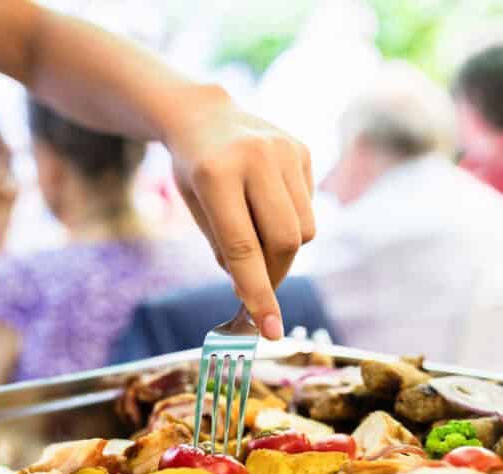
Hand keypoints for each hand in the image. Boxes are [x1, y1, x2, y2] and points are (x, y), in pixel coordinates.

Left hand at [164, 86, 314, 339]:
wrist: (203, 116)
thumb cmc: (193, 171)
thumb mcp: (196, 209)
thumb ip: (226, 249)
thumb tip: (256, 293)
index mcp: (217, 175)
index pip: (244, 249)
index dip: (258, 293)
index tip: (270, 329)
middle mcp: (256, 159)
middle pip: (283, 241)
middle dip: (275, 274)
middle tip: (259, 289)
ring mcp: (285, 151)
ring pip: (304, 229)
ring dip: (284, 250)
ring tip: (257, 240)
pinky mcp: (303, 150)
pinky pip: (308, 206)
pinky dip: (290, 222)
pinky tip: (267, 206)